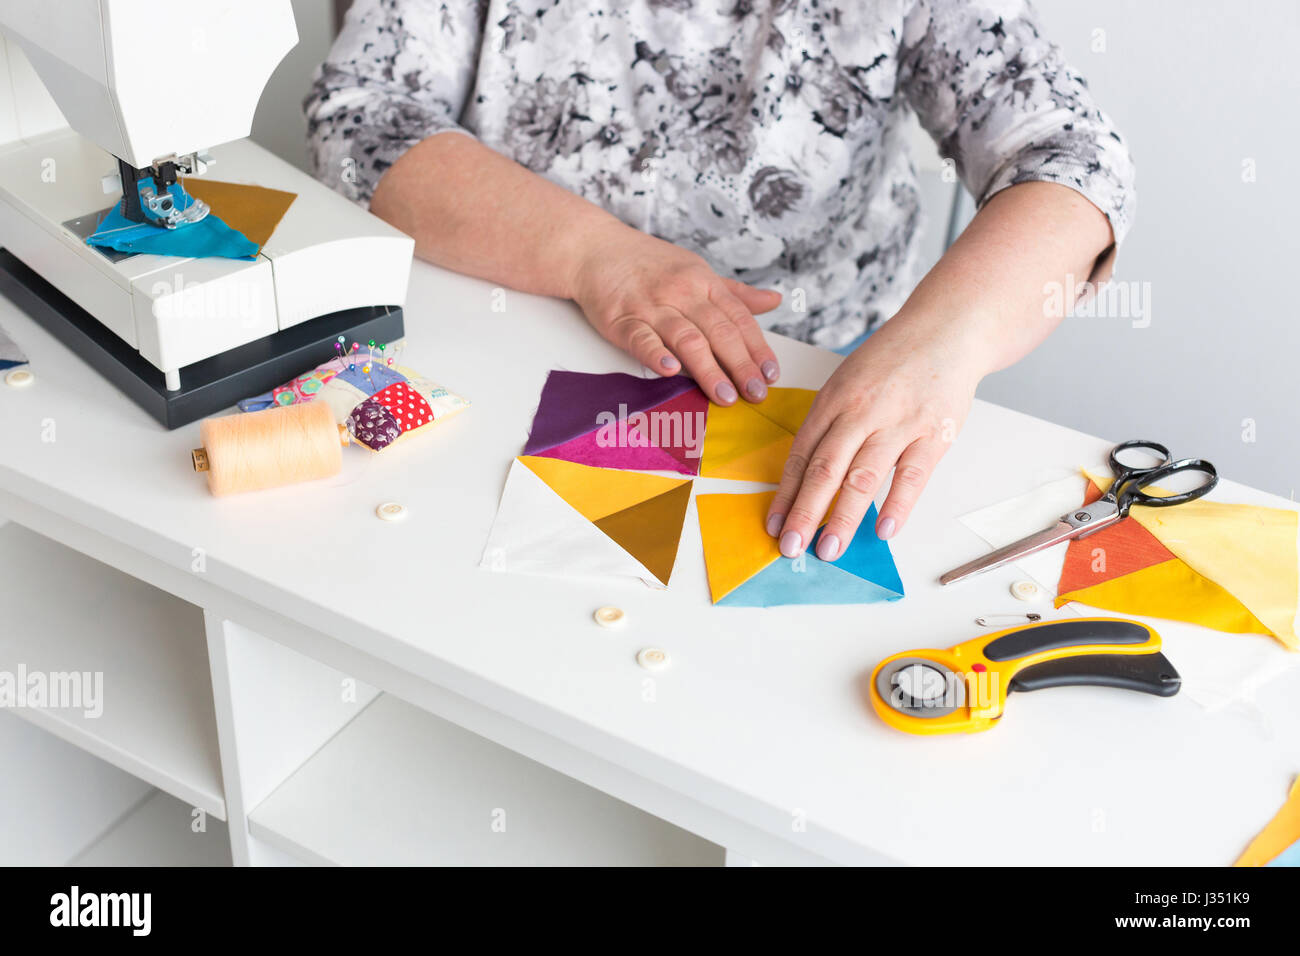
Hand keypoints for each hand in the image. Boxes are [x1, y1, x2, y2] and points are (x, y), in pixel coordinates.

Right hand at [570, 223, 782, 403]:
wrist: (595, 248)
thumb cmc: (648, 263)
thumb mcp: (696, 270)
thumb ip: (734, 292)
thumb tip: (773, 301)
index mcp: (703, 282)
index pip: (738, 318)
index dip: (757, 347)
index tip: (771, 374)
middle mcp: (681, 292)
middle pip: (718, 331)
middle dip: (741, 365)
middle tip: (756, 393)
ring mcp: (651, 306)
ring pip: (686, 338)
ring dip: (708, 369)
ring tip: (725, 396)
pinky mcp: (621, 319)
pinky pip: (641, 338)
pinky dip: (655, 354)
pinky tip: (670, 371)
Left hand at [765, 318, 979, 557]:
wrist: (946, 329)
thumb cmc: (893, 360)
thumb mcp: (849, 381)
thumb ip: (831, 425)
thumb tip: (809, 477)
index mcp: (833, 400)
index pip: (801, 455)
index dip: (785, 493)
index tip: (773, 524)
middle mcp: (861, 411)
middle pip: (825, 469)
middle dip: (804, 512)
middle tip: (790, 547)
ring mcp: (898, 422)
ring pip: (863, 477)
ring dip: (843, 518)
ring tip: (829, 549)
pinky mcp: (934, 433)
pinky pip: (912, 475)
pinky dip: (897, 505)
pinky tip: (883, 531)